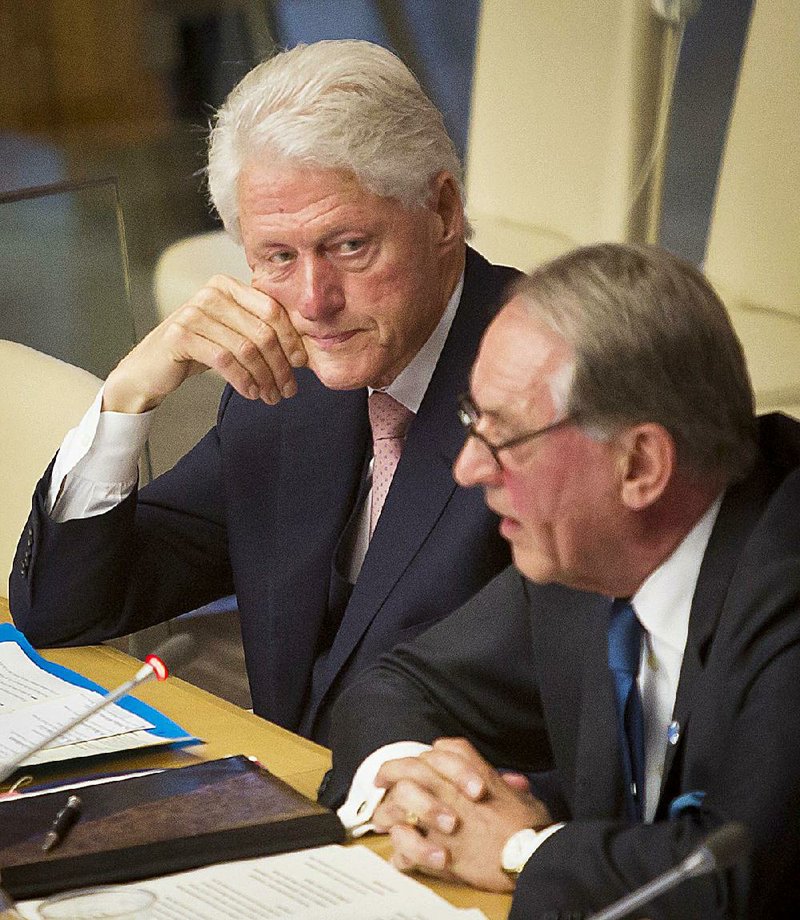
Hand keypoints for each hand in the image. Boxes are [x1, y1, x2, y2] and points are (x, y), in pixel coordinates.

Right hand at [103, 274, 307, 411]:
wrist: (151, 368)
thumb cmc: (199, 350)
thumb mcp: (232, 334)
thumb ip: (260, 331)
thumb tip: (303, 351)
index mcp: (228, 285)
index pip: (272, 310)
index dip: (291, 339)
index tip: (301, 364)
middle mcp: (211, 293)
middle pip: (262, 332)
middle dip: (280, 365)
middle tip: (288, 390)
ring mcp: (194, 312)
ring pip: (246, 349)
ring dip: (264, 378)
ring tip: (271, 396)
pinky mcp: (181, 335)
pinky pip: (225, 361)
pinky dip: (243, 380)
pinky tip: (251, 393)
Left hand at [372, 737, 551, 891]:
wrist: (529, 859)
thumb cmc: (532, 831)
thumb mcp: (526, 799)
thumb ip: (510, 788)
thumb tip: (512, 782)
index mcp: (473, 775)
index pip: (443, 749)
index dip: (428, 754)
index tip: (419, 761)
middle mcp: (451, 791)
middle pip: (411, 768)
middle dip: (391, 771)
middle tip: (380, 779)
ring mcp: (440, 821)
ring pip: (399, 802)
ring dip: (387, 811)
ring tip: (383, 821)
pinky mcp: (436, 851)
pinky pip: (404, 845)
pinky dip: (398, 850)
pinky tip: (398, 855)